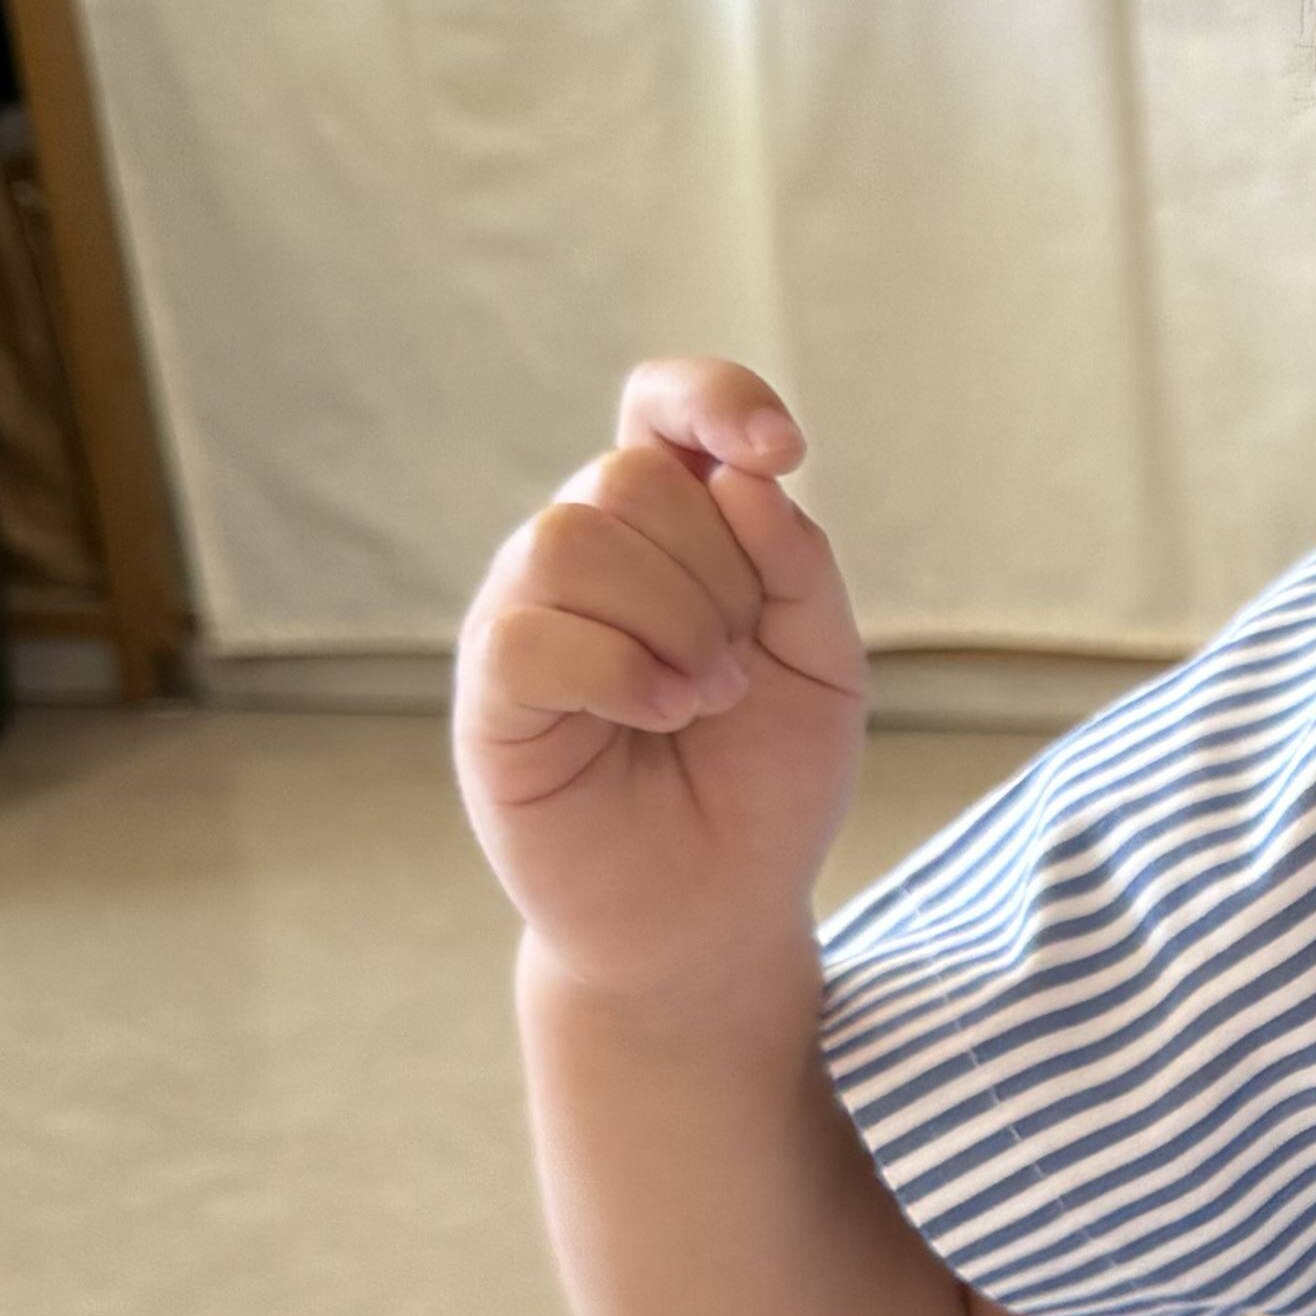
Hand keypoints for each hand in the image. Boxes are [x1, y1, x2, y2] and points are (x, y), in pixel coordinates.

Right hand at [454, 358, 870, 995]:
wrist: (714, 917)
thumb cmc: (763, 786)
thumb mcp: (824, 666)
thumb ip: (797, 564)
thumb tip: (743, 475)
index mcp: (668, 532)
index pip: (660, 407)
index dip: (714, 399)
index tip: (784, 451)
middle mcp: (583, 558)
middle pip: (629, 477)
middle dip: (717, 572)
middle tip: (738, 664)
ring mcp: (525, 619)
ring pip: (574, 538)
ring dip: (675, 624)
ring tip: (704, 702)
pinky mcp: (491, 695)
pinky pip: (533, 630)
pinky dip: (621, 672)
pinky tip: (662, 719)